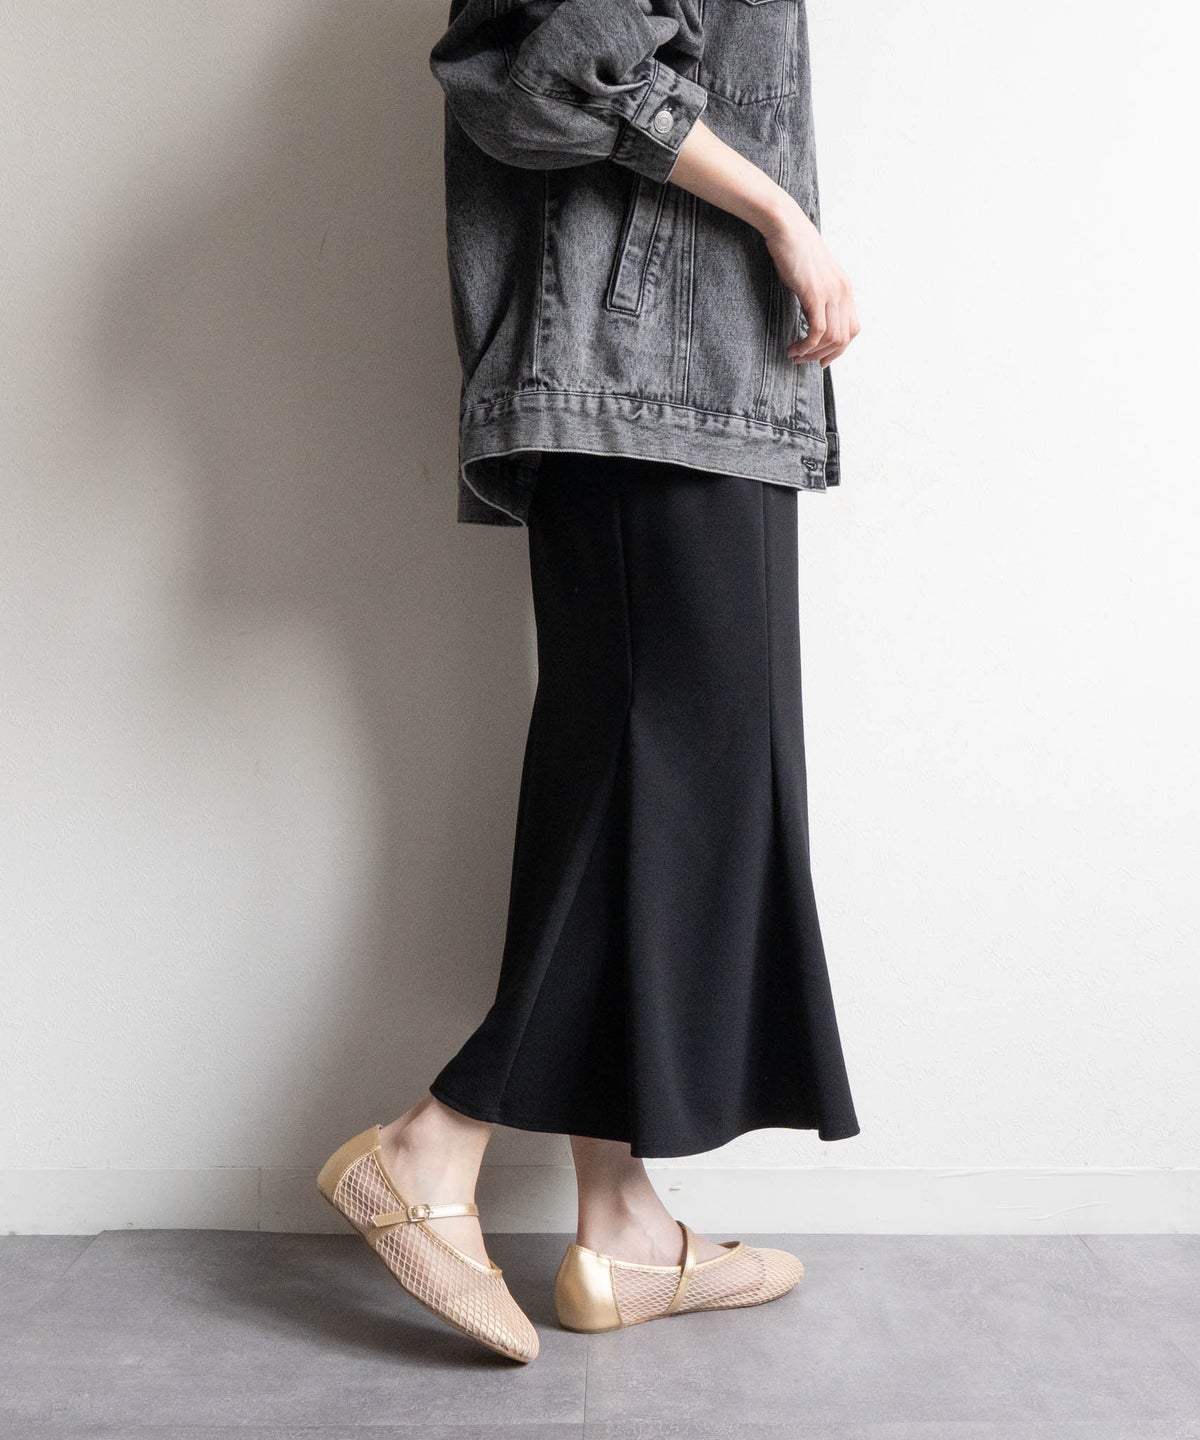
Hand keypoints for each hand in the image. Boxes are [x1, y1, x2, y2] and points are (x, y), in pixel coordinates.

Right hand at [760, 199, 859, 367]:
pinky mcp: (816, 294)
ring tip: (795, 354)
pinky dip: (806, 345)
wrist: (787, 228)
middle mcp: (843, 292)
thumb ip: (819, 296)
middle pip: (844, 338)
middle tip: (803, 359)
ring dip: (812, 353)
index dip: (838, 349)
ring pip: (832, 338)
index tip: (820, 358)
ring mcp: (831, 293)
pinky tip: (794, 347)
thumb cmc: (794, 250)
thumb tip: (811, 317)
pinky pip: (818, 331)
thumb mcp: (813, 277)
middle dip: (824, 355)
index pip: (852, 329)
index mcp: (845, 288)